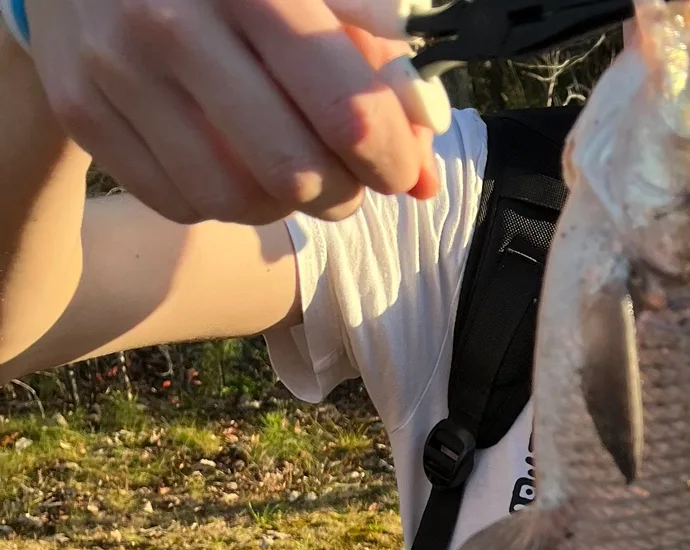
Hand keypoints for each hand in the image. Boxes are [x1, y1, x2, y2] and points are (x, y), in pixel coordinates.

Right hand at [28, 0, 441, 225]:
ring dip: (284, 206)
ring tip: (291, 166)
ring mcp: (117, 65)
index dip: (391, 162)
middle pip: (297, 174)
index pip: (349, 115)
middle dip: (343, 193)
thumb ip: (380, 71)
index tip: (396, 165)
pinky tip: (229, 159)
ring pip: (237, 202)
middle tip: (347, 174)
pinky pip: (179, 204)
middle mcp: (174, 19)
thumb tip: (426, 181)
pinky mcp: (80, 104)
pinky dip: (221, 201)